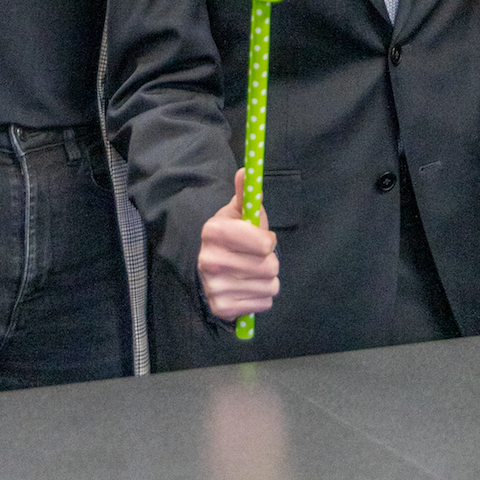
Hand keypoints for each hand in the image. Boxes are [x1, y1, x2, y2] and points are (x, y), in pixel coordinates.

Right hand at [198, 168, 278, 320]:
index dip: (268, 241)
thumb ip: (245, 192)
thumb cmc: (234, 235)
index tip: (262, 239)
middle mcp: (209, 261)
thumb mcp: (239, 212)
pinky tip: (247, 287)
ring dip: (268, 280)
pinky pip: (264, 304)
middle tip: (257, 257)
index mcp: (213, 232)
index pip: (264, 244)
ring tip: (252, 272)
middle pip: (269, 267)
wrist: (212, 265)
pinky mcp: (221, 308)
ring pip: (270, 287)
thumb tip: (246, 170)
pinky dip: (261, 297)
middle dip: (270, 260)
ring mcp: (214, 287)